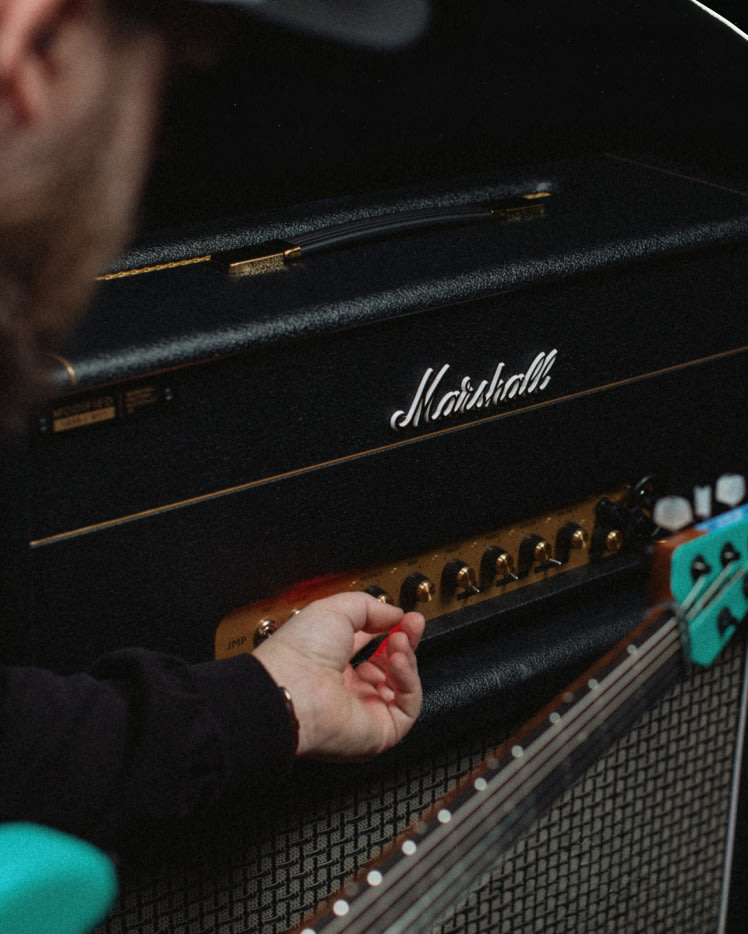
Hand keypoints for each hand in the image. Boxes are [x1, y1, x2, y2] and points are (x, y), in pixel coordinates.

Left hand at [253, 592, 424, 760]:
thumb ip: (369, 607)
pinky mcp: (378, 733)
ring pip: (401, 688)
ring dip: (407, 659)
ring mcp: (363, 712)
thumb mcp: (335, 611)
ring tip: (400, 640)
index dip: (388, 630)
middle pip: (389, 668)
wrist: (291, 687)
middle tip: (413, 624)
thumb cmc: (299, 652)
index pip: (370, 648)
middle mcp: (347, 691)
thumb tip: (395, 613)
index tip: (403, 616)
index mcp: (331, 665)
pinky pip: (407, 707)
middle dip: (404, 643)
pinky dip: (409, 681)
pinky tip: (399, 661)